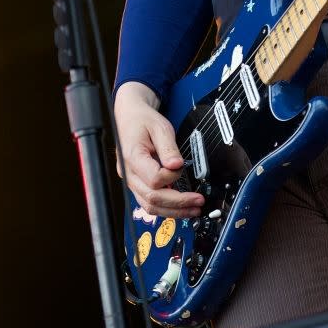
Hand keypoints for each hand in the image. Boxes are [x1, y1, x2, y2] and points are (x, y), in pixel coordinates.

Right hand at [113, 81, 203, 219]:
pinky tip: (179, 206)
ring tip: (192, 209)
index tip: (181, 167)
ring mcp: (131, 180)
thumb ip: (169, 148)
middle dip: (178, 203)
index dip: (171, 177)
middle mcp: (128, 173)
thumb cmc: (143, 121)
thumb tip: (177, 166)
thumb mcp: (159, 127)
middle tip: (198, 202)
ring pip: (149, 205)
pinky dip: (165, 207)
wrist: (129, 117)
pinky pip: (148, 201)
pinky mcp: (136, 183)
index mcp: (132, 157)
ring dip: (172, 211)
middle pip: (152, 198)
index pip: (153, 179)